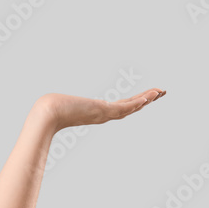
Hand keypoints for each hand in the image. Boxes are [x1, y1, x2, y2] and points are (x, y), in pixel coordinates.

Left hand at [39, 88, 165, 131]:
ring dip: (146, 100)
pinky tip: (146, 98)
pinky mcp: (100, 112)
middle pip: (131, 106)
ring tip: (160, 92)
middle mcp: (103, 114)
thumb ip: (62, 103)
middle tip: (162, 92)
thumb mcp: (62, 103)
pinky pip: (123, 108)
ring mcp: (103, 114)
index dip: (136, 101)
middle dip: (147, 100)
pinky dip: (135, 103)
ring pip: (130, 107)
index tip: (147, 96)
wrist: (46, 115)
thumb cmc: (50, 110)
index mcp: (97, 112)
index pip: (122, 106)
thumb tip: (51, 100)